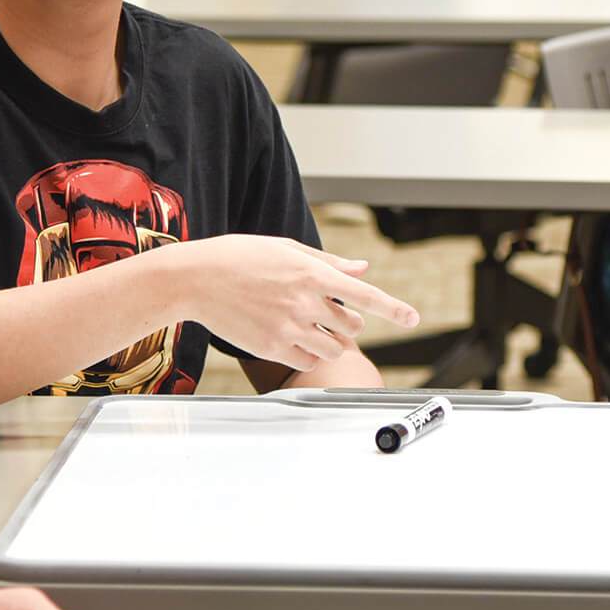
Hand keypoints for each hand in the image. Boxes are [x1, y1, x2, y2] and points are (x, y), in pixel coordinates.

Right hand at [169, 234, 418, 371]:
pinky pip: (307, 361)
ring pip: (332, 348)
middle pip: (350, 325)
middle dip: (346, 321)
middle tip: (325, 312)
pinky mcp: (272, 347)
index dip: (393, 308)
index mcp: (311, 272)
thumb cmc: (239, 257)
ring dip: (329, 341)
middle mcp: (305, 301)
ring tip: (307, 326)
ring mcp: (289, 327)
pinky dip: (308, 354)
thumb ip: (328, 263)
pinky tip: (292, 339)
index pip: (365, 295)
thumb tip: (361, 269)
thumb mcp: (286, 248)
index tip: (413, 318)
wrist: (196, 278)